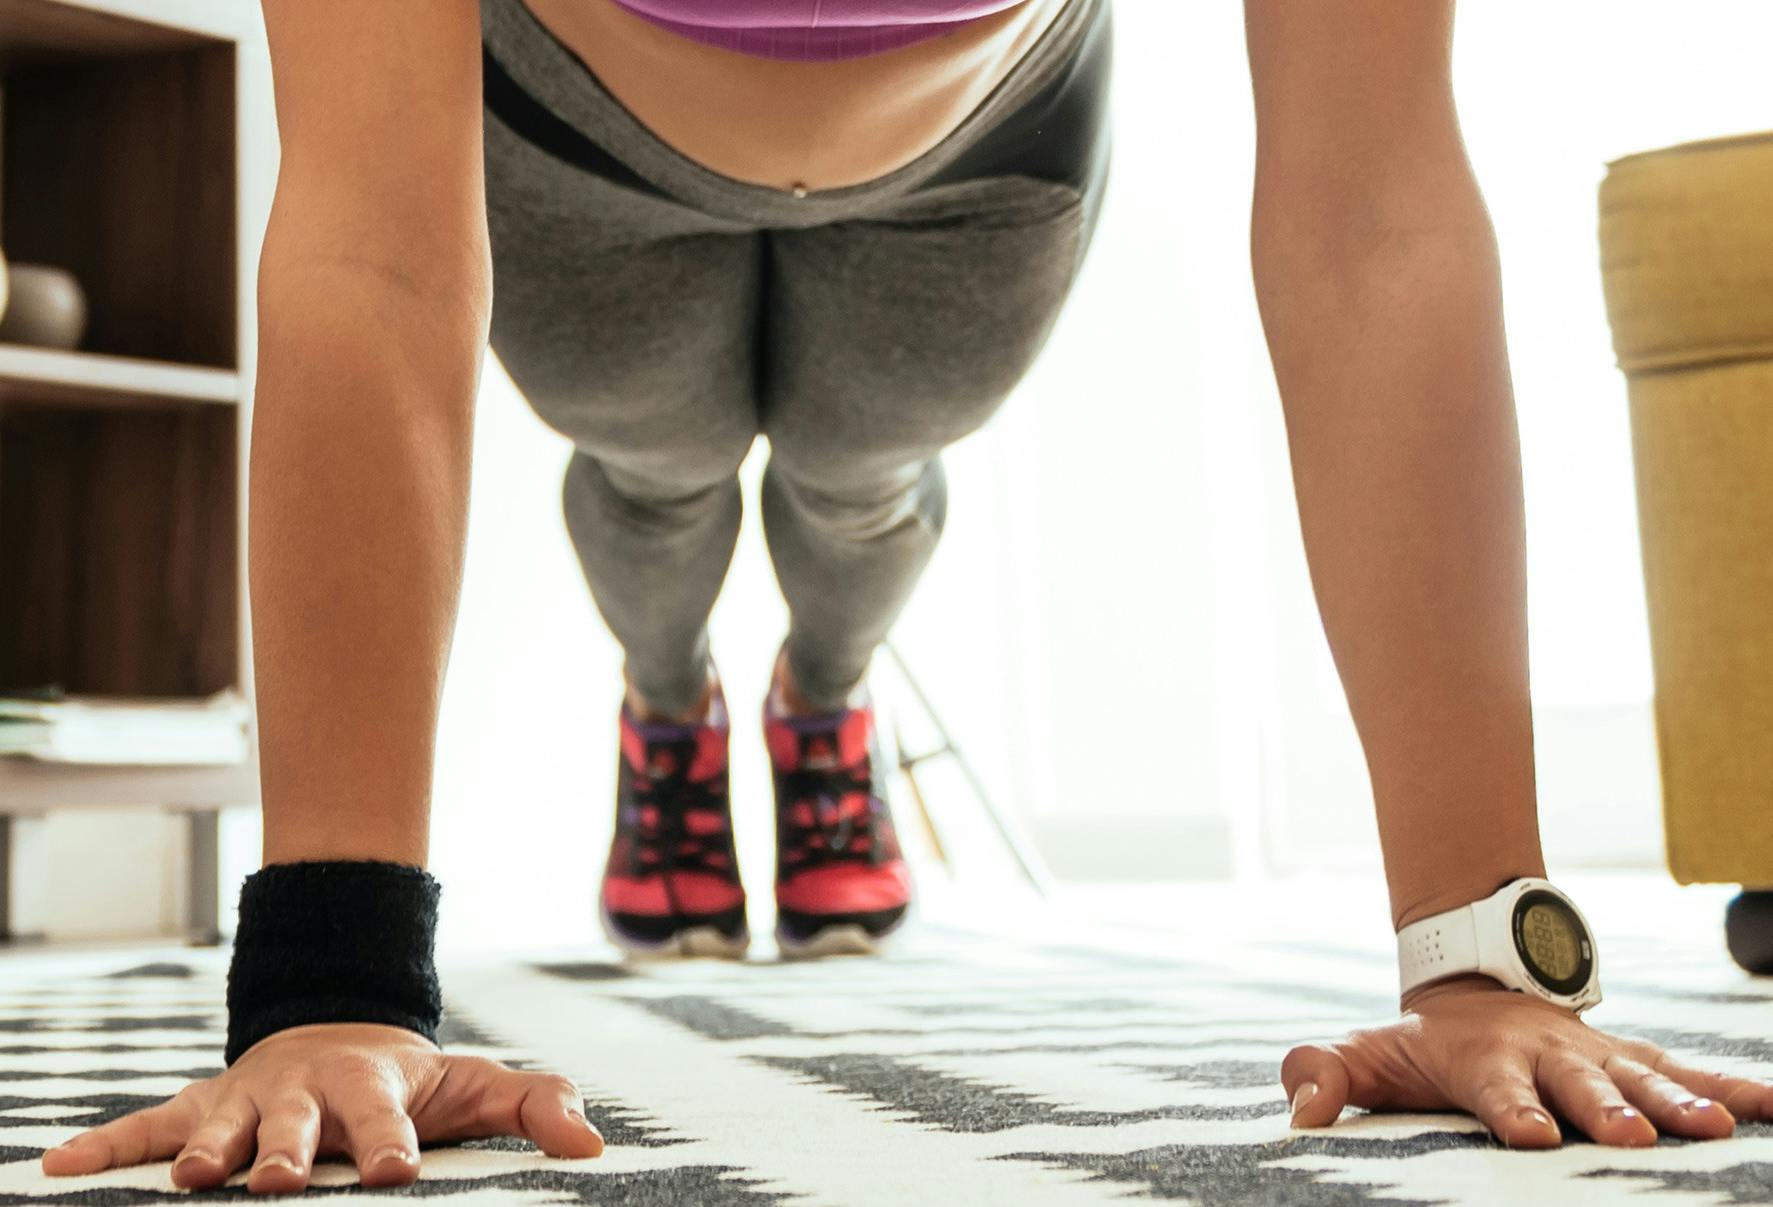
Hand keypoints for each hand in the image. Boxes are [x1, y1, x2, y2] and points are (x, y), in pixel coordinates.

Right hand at [39, 1023, 603, 1192]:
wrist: (342, 1033)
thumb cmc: (413, 1080)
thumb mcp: (479, 1087)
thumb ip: (536, 1108)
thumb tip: (594, 1148)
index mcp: (374, 1086)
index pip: (387, 1120)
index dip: (392, 1144)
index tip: (398, 1174)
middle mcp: (305, 1091)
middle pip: (296, 1123)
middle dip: (286, 1152)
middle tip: (274, 1184)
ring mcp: (248, 1098)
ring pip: (223, 1123)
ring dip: (206, 1150)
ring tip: (193, 1179)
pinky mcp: (203, 1107)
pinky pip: (147, 1125)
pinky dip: (105, 1145)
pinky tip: (56, 1166)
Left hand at [1282, 976, 1772, 1146]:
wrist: (1474, 982)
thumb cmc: (1419, 1041)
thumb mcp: (1366, 1052)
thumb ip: (1326, 1077)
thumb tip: (1298, 1115)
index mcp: (1485, 1060)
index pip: (1497, 1089)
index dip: (1512, 1110)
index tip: (1532, 1134)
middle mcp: (1547, 1057)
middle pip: (1579, 1086)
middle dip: (1606, 1110)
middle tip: (1631, 1138)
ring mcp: (1594, 1056)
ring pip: (1642, 1078)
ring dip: (1678, 1103)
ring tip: (1716, 1130)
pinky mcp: (1631, 1060)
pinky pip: (1685, 1072)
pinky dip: (1731, 1087)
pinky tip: (1771, 1108)